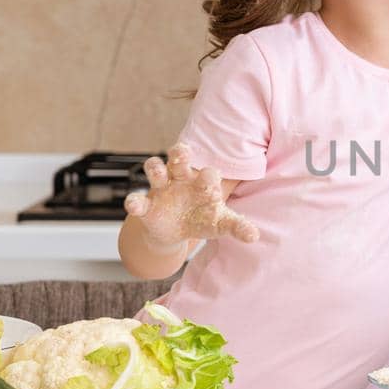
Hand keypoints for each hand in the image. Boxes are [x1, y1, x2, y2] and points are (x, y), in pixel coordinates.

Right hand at [123, 143, 259, 248]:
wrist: (177, 233)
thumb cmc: (203, 219)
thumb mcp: (220, 224)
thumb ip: (237, 227)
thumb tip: (254, 236)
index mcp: (203, 182)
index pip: (207, 172)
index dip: (209, 176)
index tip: (211, 188)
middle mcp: (181, 179)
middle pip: (179, 159)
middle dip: (180, 153)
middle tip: (182, 152)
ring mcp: (162, 189)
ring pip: (155, 169)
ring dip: (155, 169)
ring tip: (158, 173)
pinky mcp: (147, 205)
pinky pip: (137, 199)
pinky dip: (134, 201)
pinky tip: (135, 205)